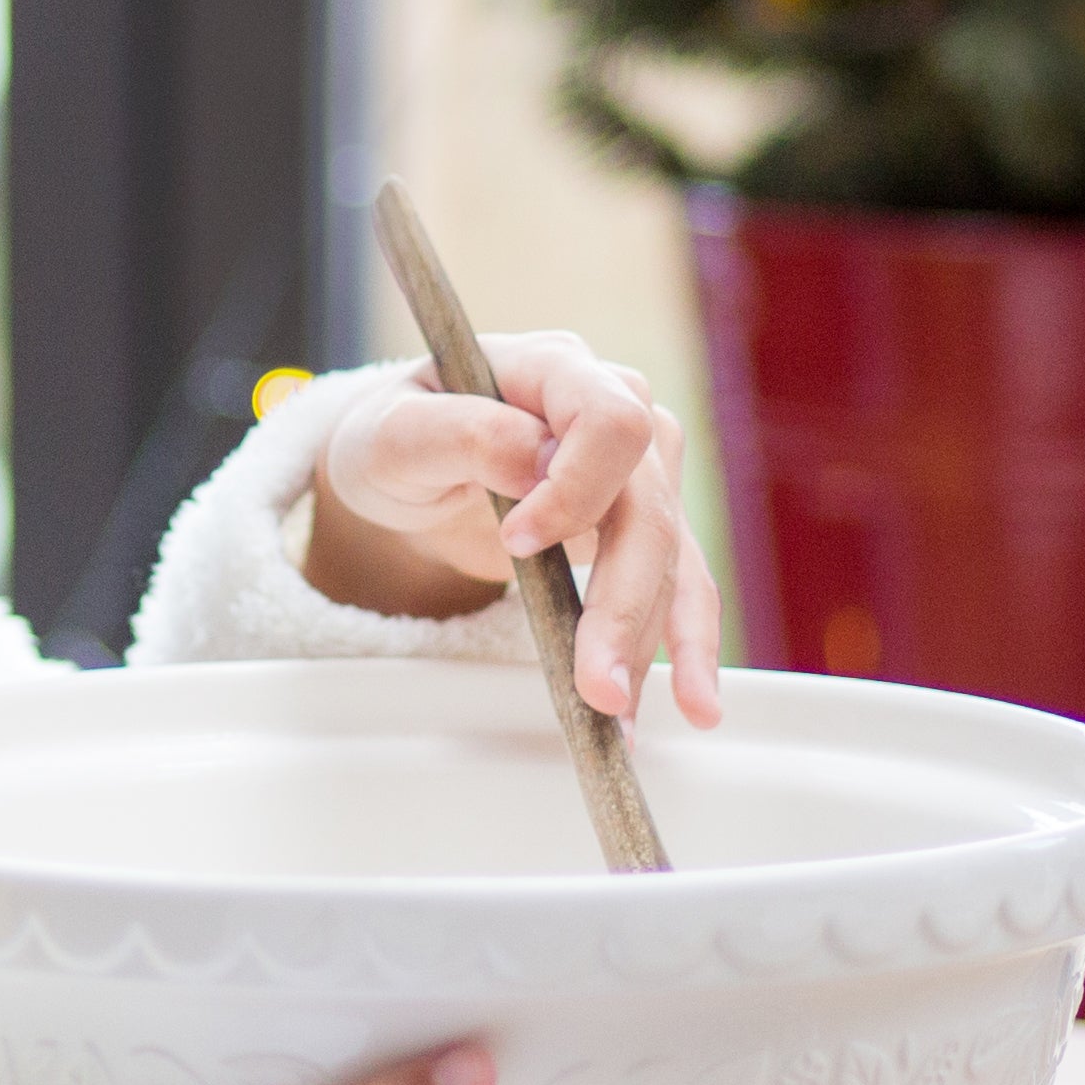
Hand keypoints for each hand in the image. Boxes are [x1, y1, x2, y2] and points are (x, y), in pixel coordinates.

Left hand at [305, 334, 723, 724]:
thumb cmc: (395, 442)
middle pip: (646, 505)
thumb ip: (460, 432)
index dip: (579, 487)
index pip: (609, 417)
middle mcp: (612, 410)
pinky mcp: (637, 527)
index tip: (516, 544)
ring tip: (624, 717)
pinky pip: (677, 585)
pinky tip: (690, 704)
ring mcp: (634, 471)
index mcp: (552, 367)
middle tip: (594, 685)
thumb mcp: (394, 433)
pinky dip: (682, 647)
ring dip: (653, 643)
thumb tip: (536, 459)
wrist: (404, 478)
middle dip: (622, 602)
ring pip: (669, 557)